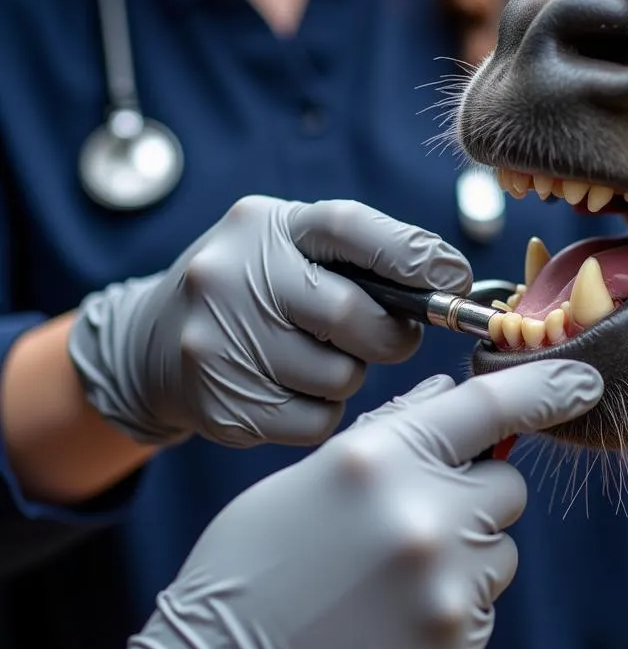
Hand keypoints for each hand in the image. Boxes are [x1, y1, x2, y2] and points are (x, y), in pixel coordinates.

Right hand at [28, 360, 602, 648]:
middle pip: (505, 485)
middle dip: (474, 495)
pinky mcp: (457, 647)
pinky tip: (394, 622)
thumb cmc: (254, 567)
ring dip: (465, 556)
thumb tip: (448, 396)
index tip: (583, 380)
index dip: (544, 387)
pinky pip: (484, 607)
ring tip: (392, 581)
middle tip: (415, 521)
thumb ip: (391, 431)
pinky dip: (453, 609)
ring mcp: (447, 587)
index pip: (487, 406)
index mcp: (381, 460)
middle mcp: (425, 517)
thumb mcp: (313, 475)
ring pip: (500, 550)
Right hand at [68, 195, 471, 447]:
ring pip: (341, 377)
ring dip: (349, 375)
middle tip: (389, 336)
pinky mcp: (221, 403)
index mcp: (265, 227)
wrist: (150, 344)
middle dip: (391, 335)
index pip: (349, 229)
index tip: (455, 279)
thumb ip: (363, 258)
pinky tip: (291, 390)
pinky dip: (321, 412)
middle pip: (355, 317)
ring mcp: (219, 342)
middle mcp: (232, 276)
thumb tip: (452, 284)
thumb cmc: (254, 290)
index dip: (413, 255)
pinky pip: (317, 421)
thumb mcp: (292, 248)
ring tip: (315, 357)